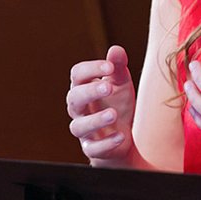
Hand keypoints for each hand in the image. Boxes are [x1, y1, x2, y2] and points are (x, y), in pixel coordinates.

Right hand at [66, 45, 136, 166]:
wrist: (126, 137)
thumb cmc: (118, 104)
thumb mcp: (121, 84)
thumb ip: (117, 67)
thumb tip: (116, 50)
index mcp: (83, 88)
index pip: (77, 74)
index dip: (91, 68)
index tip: (110, 67)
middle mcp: (79, 109)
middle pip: (74, 98)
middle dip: (90, 92)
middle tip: (108, 87)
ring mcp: (84, 130)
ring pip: (79, 126)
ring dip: (96, 120)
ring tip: (114, 115)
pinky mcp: (92, 149)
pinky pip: (93, 148)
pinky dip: (106, 143)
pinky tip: (121, 136)